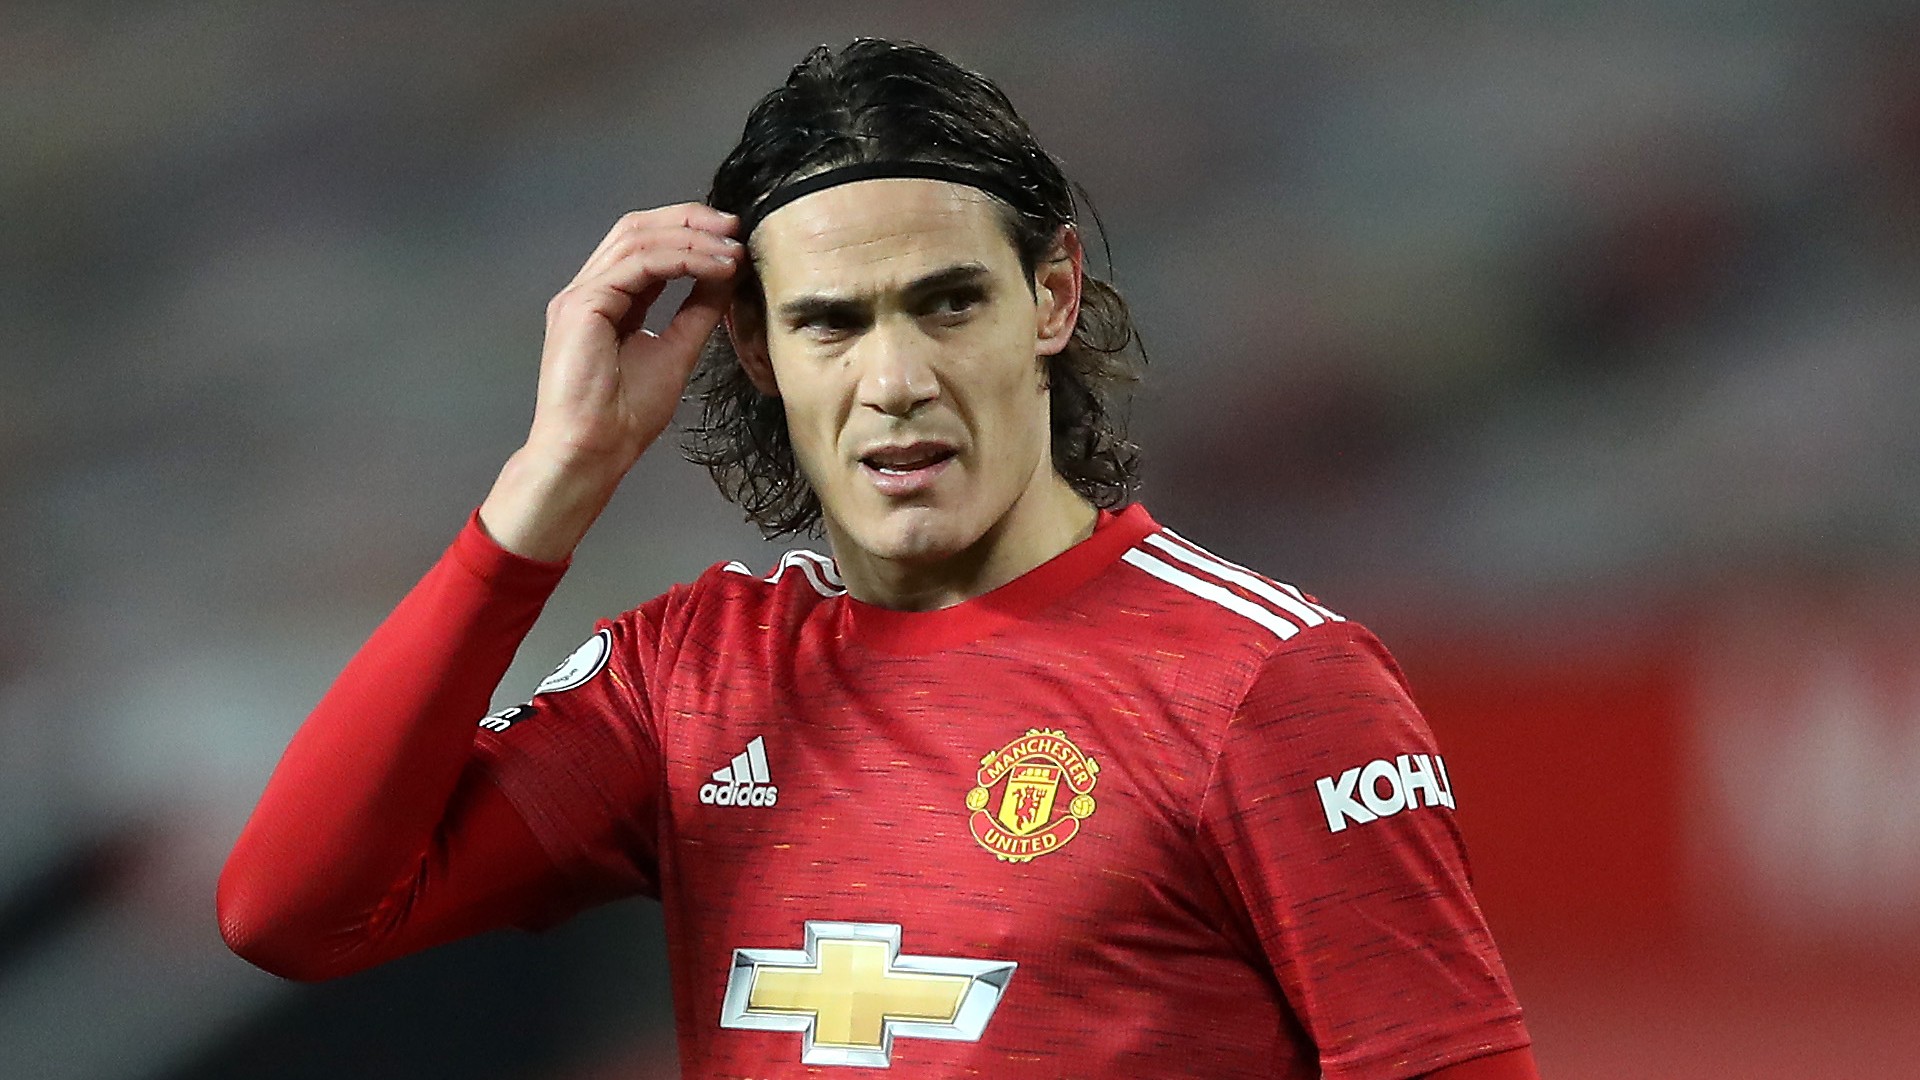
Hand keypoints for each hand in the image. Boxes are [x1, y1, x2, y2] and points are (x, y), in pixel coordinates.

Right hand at [529, 204, 741, 469]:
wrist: (593, 451)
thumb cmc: (623, 417)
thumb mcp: (677, 351)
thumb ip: (697, 310)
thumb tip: (725, 275)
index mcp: (608, 300)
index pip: (646, 245)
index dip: (689, 233)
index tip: (732, 239)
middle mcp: (591, 290)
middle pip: (637, 227)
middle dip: (689, 220)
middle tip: (734, 226)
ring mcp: (582, 294)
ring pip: (638, 238)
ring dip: (692, 238)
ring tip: (732, 249)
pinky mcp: (582, 304)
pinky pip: (639, 264)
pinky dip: (682, 259)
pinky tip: (715, 267)